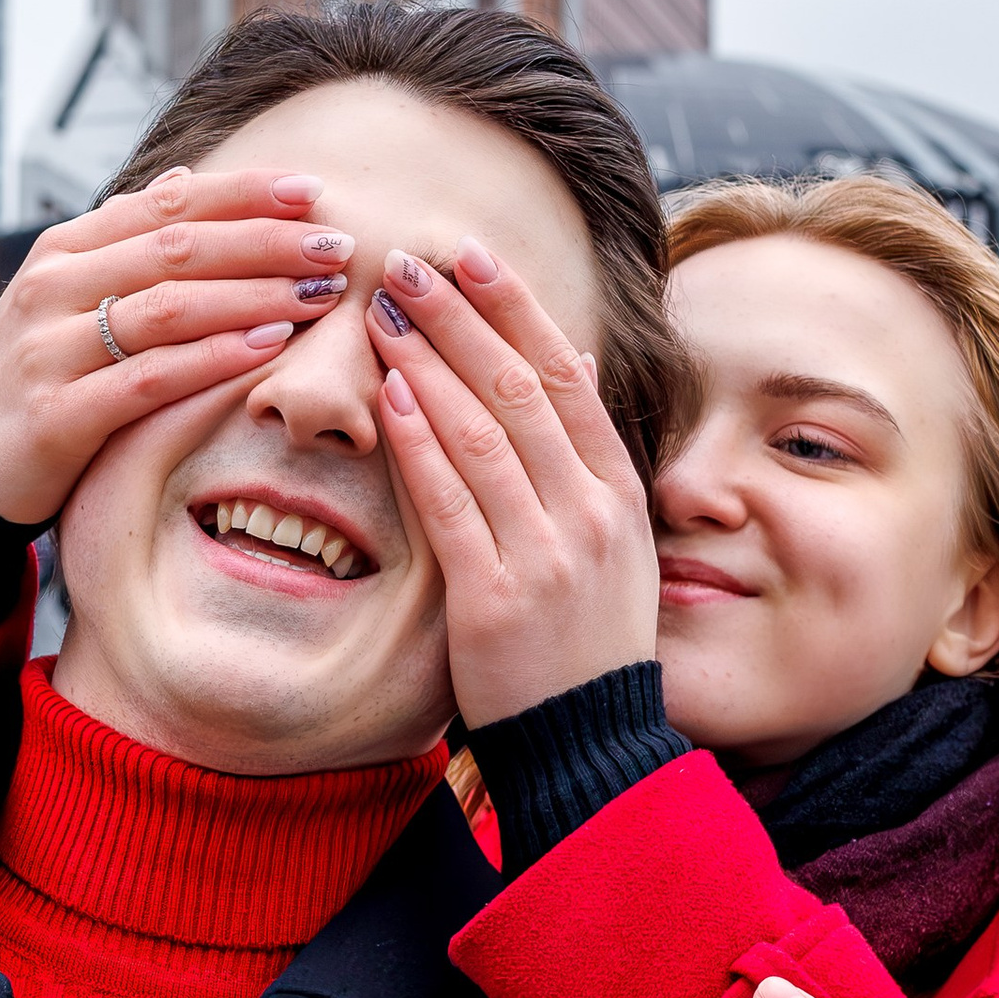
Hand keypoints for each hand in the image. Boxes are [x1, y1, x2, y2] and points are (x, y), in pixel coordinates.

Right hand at [0, 167, 357, 525]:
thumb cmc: (35, 378)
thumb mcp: (66, 298)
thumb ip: (123, 243)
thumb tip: (187, 177)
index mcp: (63, 250)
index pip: (165, 203)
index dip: (243, 193)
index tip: (313, 191)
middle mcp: (52, 288)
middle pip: (177, 248)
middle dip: (267, 242)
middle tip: (337, 246)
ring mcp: (50, 350)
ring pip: (169, 307)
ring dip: (255, 296)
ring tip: (319, 294)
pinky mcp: (57, 415)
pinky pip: (149, 379)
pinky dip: (213, 359)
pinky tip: (268, 349)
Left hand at [364, 237, 661, 724]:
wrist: (586, 743)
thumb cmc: (582, 638)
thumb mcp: (612, 539)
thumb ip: (588, 452)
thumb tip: (574, 357)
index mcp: (616, 489)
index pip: (564, 373)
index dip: (514, 306)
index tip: (468, 254)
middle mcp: (589, 512)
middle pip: (521, 387)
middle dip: (460, 316)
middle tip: (404, 263)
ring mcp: (547, 555)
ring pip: (484, 433)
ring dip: (428, 361)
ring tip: (382, 312)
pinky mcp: (496, 599)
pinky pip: (452, 504)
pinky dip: (419, 442)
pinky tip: (387, 395)